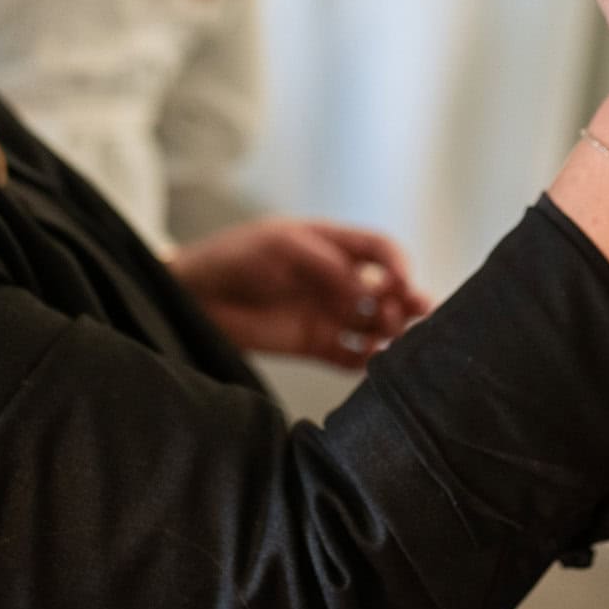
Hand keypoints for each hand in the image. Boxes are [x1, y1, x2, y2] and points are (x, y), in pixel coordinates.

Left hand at [168, 219, 430, 368]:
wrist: (193, 297)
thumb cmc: (232, 257)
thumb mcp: (278, 246)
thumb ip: (325, 264)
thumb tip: (368, 291)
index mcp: (333, 245)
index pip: (381, 250)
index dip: (399, 264)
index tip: (404, 282)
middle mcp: (338, 280)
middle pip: (389, 290)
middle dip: (407, 299)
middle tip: (415, 313)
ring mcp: (328, 313)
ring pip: (376, 324)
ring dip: (393, 330)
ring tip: (393, 336)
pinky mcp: (315, 345)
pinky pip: (352, 356)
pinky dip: (369, 361)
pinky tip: (375, 362)